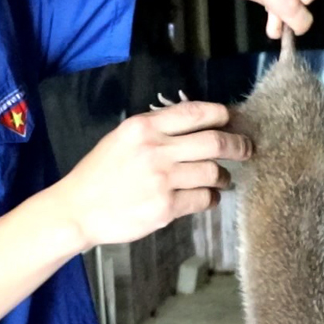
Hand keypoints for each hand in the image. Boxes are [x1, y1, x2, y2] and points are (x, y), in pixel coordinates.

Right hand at [52, 100, 251, 248]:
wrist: (77, 210)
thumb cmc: (99, 174)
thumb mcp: (122, 139)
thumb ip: (155, 130)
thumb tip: (196, 127)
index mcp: (143, 127)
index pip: (195, 112)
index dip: (220, 114)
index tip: (231, 119)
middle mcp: (156, 149)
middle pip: (214, 141)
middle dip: (238, 145)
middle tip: (246, 149)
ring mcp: (162, 180)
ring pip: (213, 172)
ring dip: (223, 176)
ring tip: (222, 179)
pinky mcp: (166, 207)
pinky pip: (203, 199)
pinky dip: (211, 197)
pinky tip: (208, 197)